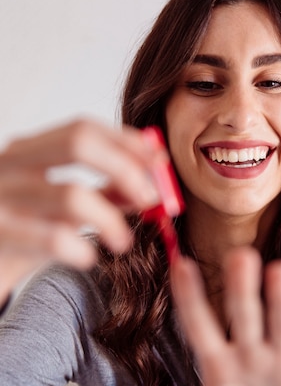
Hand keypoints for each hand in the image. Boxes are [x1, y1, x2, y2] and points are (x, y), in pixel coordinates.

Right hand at [0, 118, 164, 301]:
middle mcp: (9, 165)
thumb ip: (104, 193)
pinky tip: (88, 257)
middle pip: (77, 143)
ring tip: (123, 242)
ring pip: (70, 195)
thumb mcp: (61, 208)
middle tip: (149, 198)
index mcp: (27, 151)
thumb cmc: (22, 233)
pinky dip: (81, 248)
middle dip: (123, 168)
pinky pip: (52, 238)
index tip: (160, 161)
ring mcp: (0, 197)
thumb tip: (151, 186)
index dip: (126, 141)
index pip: (83, 128)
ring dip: (110, 219)